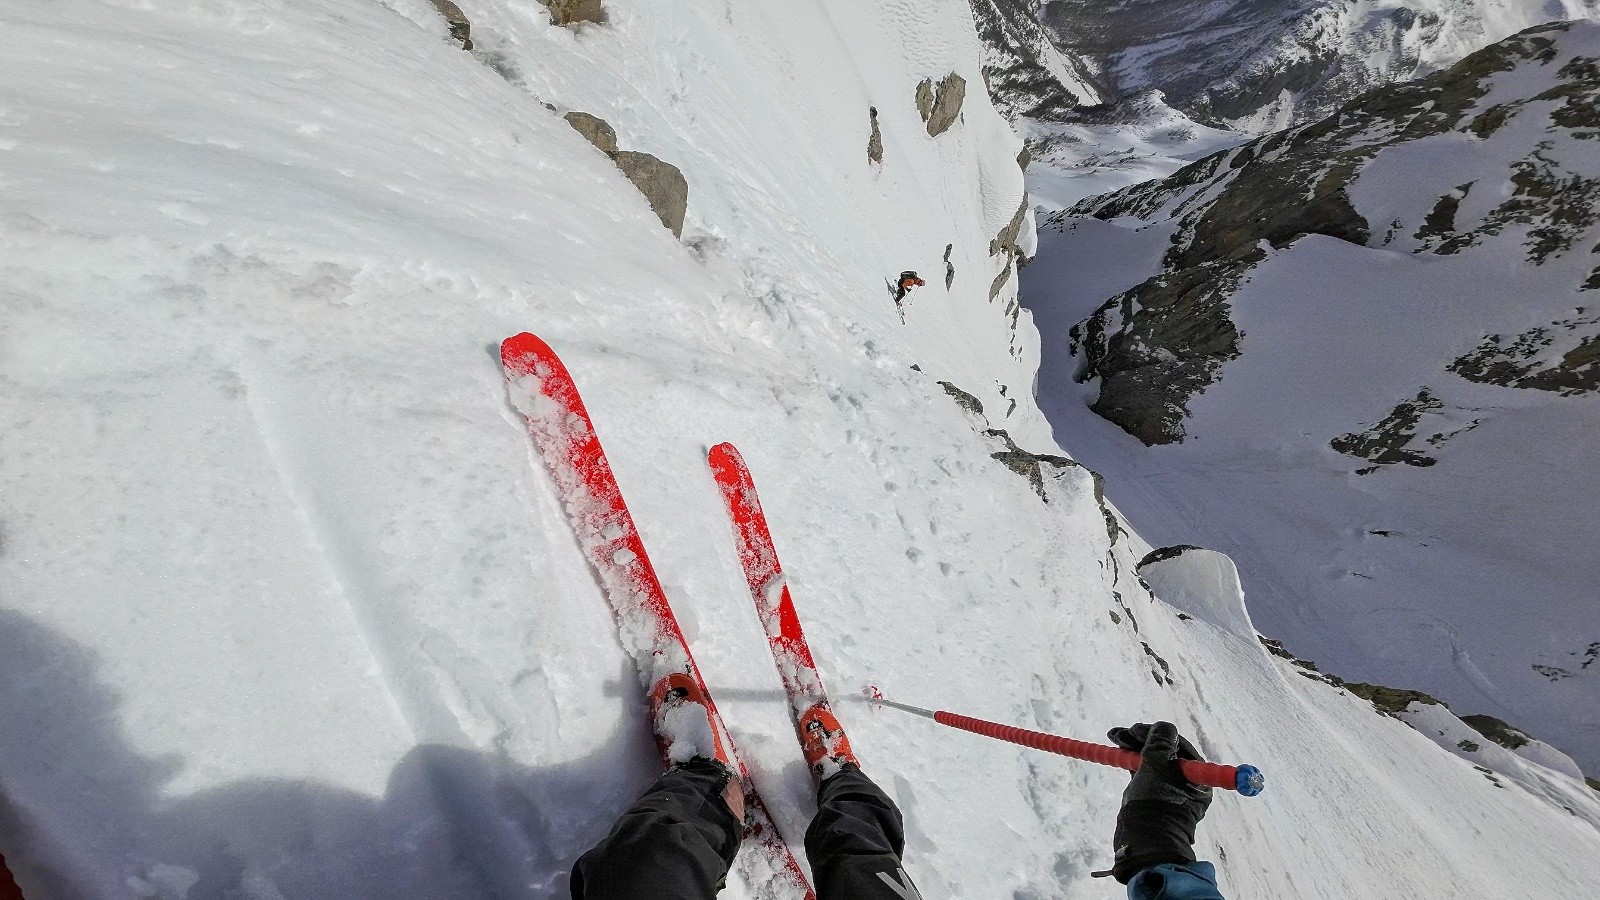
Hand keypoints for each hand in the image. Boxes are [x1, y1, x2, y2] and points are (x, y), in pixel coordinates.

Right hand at [1106, 722, 1211, 882]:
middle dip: (1141, 739)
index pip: (1177, 744)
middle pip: (1163, 750)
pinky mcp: (1151, 795)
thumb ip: (1160, 743)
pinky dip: (1131, 760)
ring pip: (1151, 759)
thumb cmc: (1155, 803)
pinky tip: (1118, 752)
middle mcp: (1184, 781)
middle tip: (1120, 733)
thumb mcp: (1158, 767)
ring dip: (1133, 746)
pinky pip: (1143, 771)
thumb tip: (1163, 727)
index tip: (1134, 729)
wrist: (1143, 842)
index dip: (1155, 734)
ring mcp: (1167, 789)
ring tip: (1114, 737)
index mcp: (1195, 777)